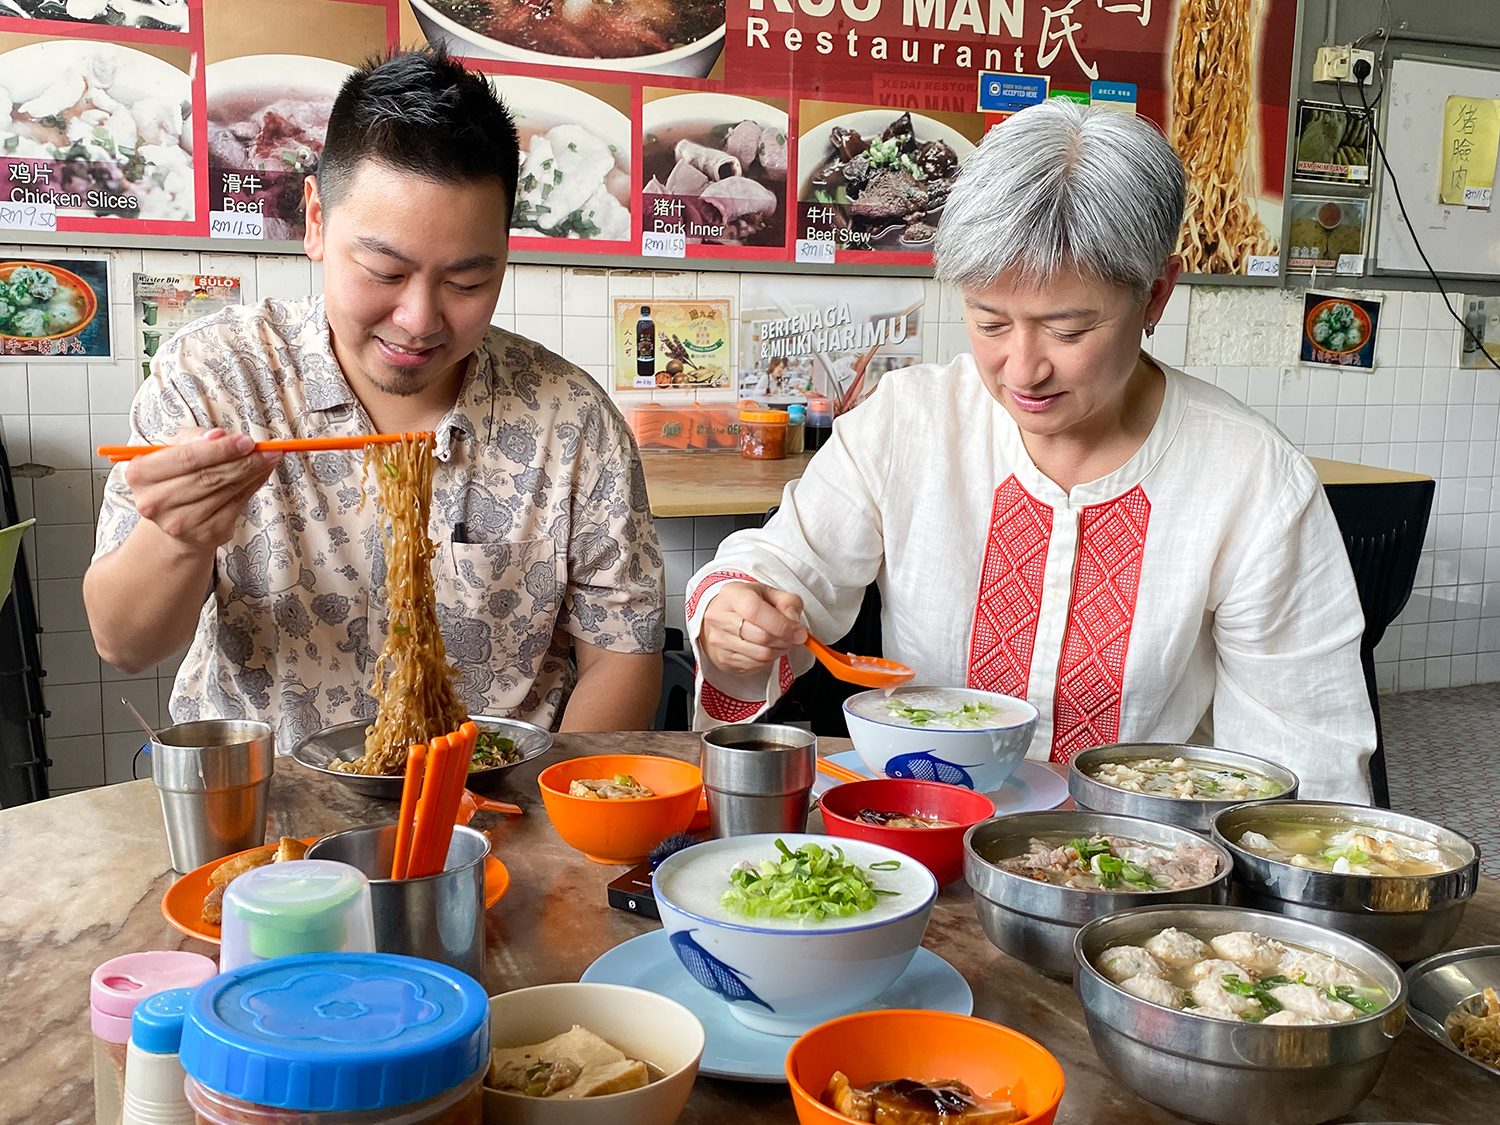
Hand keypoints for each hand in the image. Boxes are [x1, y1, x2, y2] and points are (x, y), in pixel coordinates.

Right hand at [124, 428, 280, 551]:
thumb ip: (195, 438)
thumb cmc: (176, 476)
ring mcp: (180, 522)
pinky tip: (262, 473)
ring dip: (252, 471)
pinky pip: (236, 504)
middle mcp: (155, 502)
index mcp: (140, 474)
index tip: (245, 441)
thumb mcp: (174, 449)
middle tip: (265, 449)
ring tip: (268, 457)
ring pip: (225, 490)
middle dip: (242, 460)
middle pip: (208, 476)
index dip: (219, 449)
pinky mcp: (206, 533)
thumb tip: (219, 436)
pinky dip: (253, 486)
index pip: (186, 459)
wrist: (175, 517)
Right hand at [700, 581, 806, 675]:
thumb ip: (788, 602)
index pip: (755, 611)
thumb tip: (794, 622)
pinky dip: (770, 660)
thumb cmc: (747, 604)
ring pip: (761, 654)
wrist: (721, 618)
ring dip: (780, 651)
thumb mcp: (769, 593)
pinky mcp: (723, 659)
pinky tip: (770, 649)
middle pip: (760, 636)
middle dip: (785, 640)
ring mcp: (719, 640)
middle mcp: (720, 618)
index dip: (782, 625)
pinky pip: (756, 665)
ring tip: (784, 642)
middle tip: (795, 637)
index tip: (799, 632)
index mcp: (731, 594)